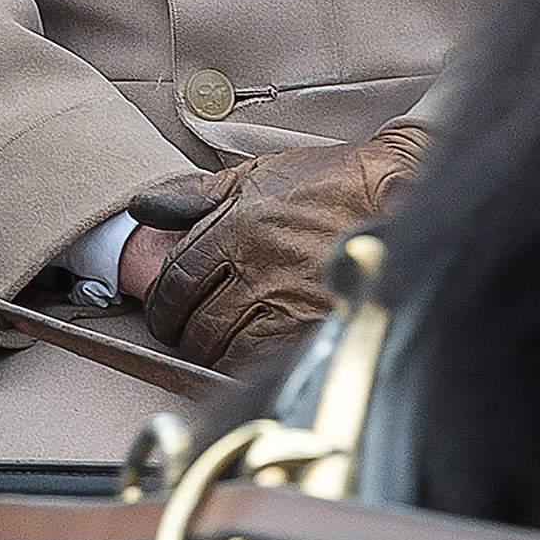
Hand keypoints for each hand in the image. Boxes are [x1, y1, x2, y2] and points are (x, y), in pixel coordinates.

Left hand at [128, 124, 427, 371]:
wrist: (398, 188)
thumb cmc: (324, 182)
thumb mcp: (253, 176)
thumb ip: (193, 195)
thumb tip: (141, 208)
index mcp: (235, 229)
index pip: (175, 281)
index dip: (162, 304)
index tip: (165, 311)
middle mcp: (259, 266)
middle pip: (196, 321)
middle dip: (182, 332)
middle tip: (186, 332)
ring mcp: (290, 299)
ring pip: (225, 346)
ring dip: (212, 351)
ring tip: (217, 343)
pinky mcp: (319, 324)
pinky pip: (265, 359)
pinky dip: (248, 363)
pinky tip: (250, 353)